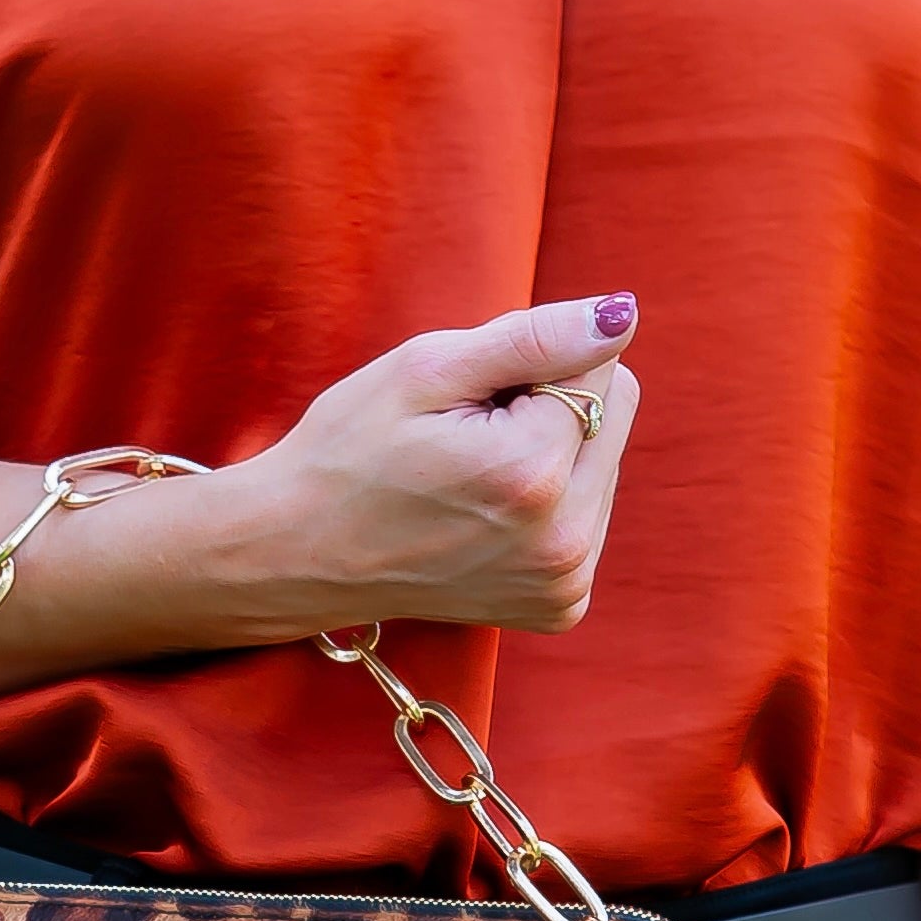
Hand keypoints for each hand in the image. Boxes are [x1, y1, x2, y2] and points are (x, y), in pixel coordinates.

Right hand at [225, 292, 640, 637]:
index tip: (470, 401)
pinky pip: (591, 516)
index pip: (601, 362)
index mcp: (533, 472)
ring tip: (470, 479)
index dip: (532, 365)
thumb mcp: (426, 370)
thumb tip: (622, 316)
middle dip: (552, 406)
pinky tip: (485, 515)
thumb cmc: (348, 452)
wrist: (299, 554)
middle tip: (468, 438)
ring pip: (606, 462)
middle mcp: (564, 540)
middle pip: (615, 411)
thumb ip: (535, 337)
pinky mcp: (560, 605)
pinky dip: (550, 503)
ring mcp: (565, 582)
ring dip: (552, 454)